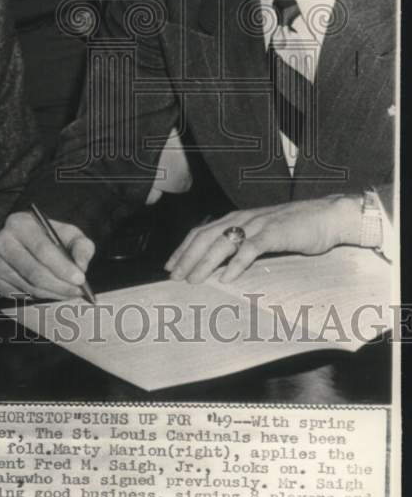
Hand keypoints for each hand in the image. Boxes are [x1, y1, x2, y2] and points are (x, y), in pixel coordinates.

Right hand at [0, 211, 94, 298]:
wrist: (30, 244)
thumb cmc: (52, 238)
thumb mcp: (70, 235)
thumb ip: (81, 246)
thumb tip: (81, 265)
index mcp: (19, 223)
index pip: (42, 248)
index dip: (63, 266)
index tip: (80, 279)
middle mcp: (2, 241)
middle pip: (34, 271)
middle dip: (60, 285)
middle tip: (78, 291)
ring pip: (29, 286)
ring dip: (53, 293)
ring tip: (69, 292)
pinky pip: (20, 295)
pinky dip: (39, 297)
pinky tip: (51, 291)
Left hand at [164, 196, 359, 284]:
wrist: (326, 217)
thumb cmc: (294, 229)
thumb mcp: (262, 234)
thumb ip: (243, 243)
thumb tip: (221, 265)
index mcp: (236, 218)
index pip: (201, 232)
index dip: (183, 249)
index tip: (170, 266)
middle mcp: (242, 218)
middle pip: (205, 237)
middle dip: (187, 258)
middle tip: (174, 277)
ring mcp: (257, 225)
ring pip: (222, 243)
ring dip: (204, 263)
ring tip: (193, 280)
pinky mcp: (274, 233)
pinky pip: (250, 249)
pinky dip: (236, 264)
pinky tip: (225, 278)